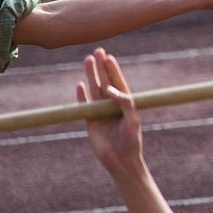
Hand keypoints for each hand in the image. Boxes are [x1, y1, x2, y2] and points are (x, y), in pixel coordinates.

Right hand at [78, 48, 144, 175]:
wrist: (121, 161)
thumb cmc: (131, 140)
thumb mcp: (132, 119)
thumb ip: (124, 102)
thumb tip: (110, 89)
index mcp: (125, 104)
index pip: (118, 82)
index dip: (114, 70)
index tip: (109, 57)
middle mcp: (112, 106)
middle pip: (105, 82)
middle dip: (101, 67)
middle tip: (97, 51)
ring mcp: (100, 113)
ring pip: (94, 90)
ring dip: (91, 76)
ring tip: (87, 60)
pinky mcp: (90, 122)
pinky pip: (84, 105)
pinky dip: (81, 96)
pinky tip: (79, 84)